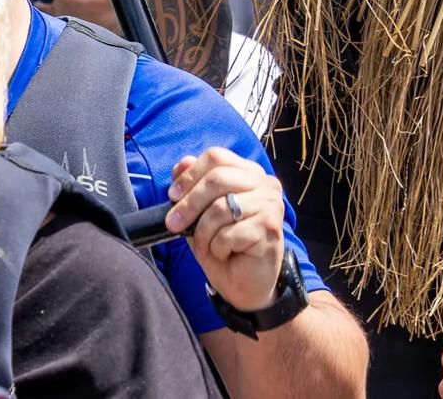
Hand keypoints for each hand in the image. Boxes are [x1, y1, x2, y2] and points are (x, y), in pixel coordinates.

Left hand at [167, 147, 285, 313]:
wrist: (247, 285)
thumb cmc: (225, 247)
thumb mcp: (201, 217)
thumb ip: (193, 191)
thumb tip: (180, 164)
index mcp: (247, 173)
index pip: (216, 157)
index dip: (190, 174)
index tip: (172, 196)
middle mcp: (264, 182)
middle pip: (217, 178)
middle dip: (189, 204)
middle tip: (174, 225)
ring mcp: (270, 203)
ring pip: (220, 208)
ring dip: (203, 234)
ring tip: (206, 246)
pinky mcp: (270, 227)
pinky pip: (229, 234)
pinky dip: (217, 247)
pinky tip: (225, 253)